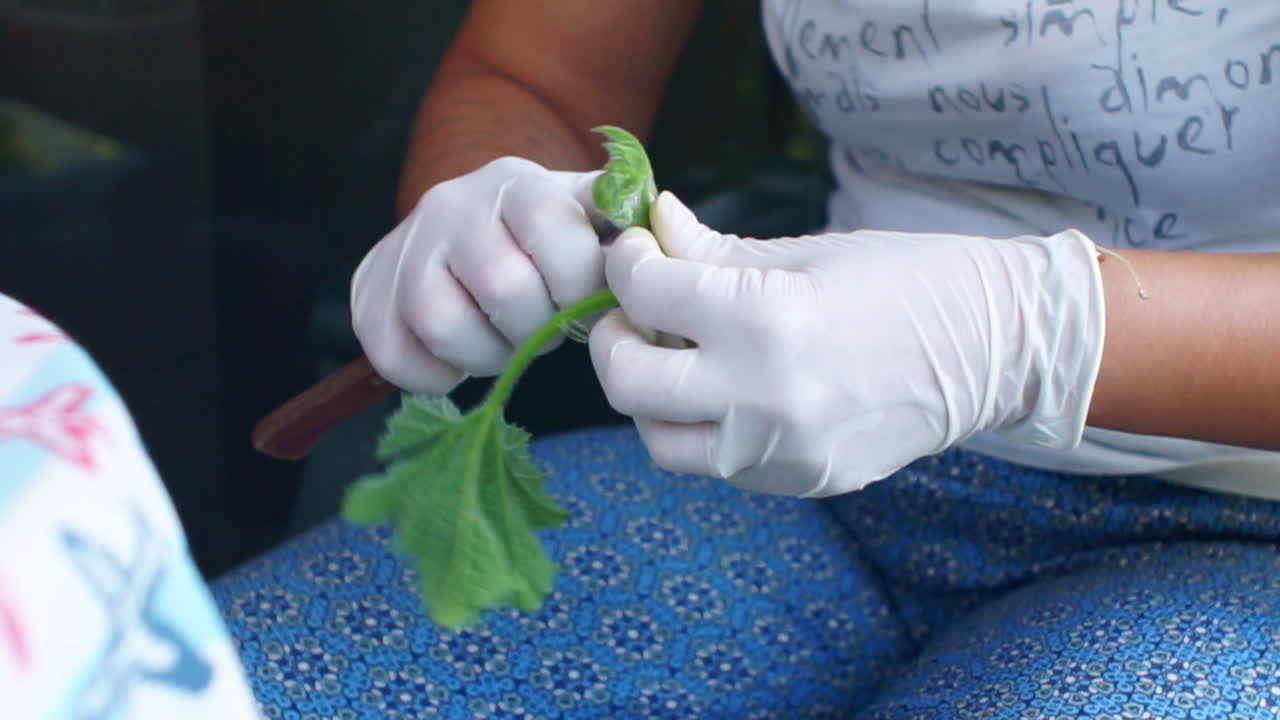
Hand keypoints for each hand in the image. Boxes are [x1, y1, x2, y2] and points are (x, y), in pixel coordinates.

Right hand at [352, 157, 604, 392]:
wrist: (463, 222)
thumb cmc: (543, 235)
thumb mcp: (586, 214)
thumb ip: (622, 225)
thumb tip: (654, 237)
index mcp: (519, 184)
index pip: (559, 238)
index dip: (579, 289)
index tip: (580, 302)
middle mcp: (453, 204)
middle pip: (503, 288)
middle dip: (535, 328)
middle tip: (541, 329)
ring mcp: (406, 248)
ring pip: (443, 323)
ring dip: (484, 354)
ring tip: (501, 343)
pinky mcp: (369, 293)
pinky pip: (396, 355)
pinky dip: (433, 376)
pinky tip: (457, 359)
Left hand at [588, 192, 1105, 496]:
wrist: (996, 348)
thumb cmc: (907, 280)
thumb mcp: (803, 253)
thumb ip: (713, 250)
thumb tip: (651, 224)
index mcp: (766, 321)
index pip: (646, 293)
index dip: (626, 262)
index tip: (635, 251)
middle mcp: (762, 398)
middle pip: (628, 382)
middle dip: (613, 337)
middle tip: (632, 310)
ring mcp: (780, 453)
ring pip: (659, 440)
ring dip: (650, 395)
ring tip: (676, 357)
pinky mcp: (798, 482)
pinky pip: (716, 461)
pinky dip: (702, 425)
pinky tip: (725, 388)